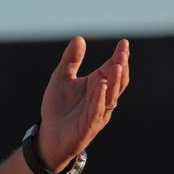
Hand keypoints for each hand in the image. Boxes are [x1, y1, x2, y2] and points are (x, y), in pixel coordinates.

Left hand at [36, 37, 129, 167]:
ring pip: (111, 96)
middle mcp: (102, 98)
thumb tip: (79, 38)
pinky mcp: (89, 126)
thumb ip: (70, 60)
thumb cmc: (58, 107)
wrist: (49, 135)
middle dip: (121, 67)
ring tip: (117, 65)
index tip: (124, 43)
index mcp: (98, 84)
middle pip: (118, 81)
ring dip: (114, 81)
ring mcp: (98, 112)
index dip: (119, 56)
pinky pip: (96, 111)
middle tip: (123, 52)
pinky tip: (100, 86)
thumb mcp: (61, 78)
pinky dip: (99, 98)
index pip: (113, 68)